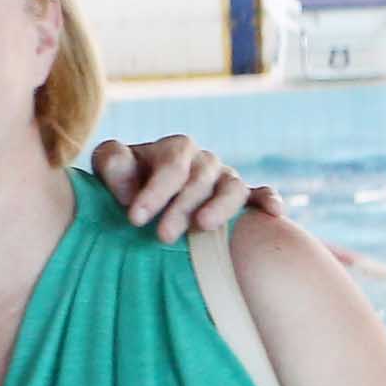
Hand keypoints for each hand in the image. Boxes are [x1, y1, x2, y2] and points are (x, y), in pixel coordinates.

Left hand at [87, 135, 273, 242]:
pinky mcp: (242, 198)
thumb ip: (113, 164)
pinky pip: (260, 195)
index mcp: (175, 149)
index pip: (170, 166)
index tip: (134, 218)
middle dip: (181, 208)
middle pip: (200, 180)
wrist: (144, 190)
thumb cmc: (126, 180)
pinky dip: (268, 200)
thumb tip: (129, 188)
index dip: (154, 191)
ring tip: (205, 226)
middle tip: (163, 236)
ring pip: (232, 188)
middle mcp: (205, 161)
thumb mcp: (110, 167)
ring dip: (222, 207)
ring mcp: (225, 179)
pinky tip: (274, 213)